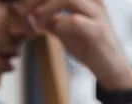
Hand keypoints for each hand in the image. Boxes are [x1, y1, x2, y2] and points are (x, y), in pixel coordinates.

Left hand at [16, 0, 131, 90]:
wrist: (110, 68)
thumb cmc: (88, 46)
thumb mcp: (63, 30)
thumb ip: (48, 20)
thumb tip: (27, 14)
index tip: (21, 7)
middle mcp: (92, 0)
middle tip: (24, 13)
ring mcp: (96, 13)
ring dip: (47, 10)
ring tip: (38, 24)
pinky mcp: (98, 31)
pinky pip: (75, 21)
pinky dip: (60, 25)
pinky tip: (55, 32)